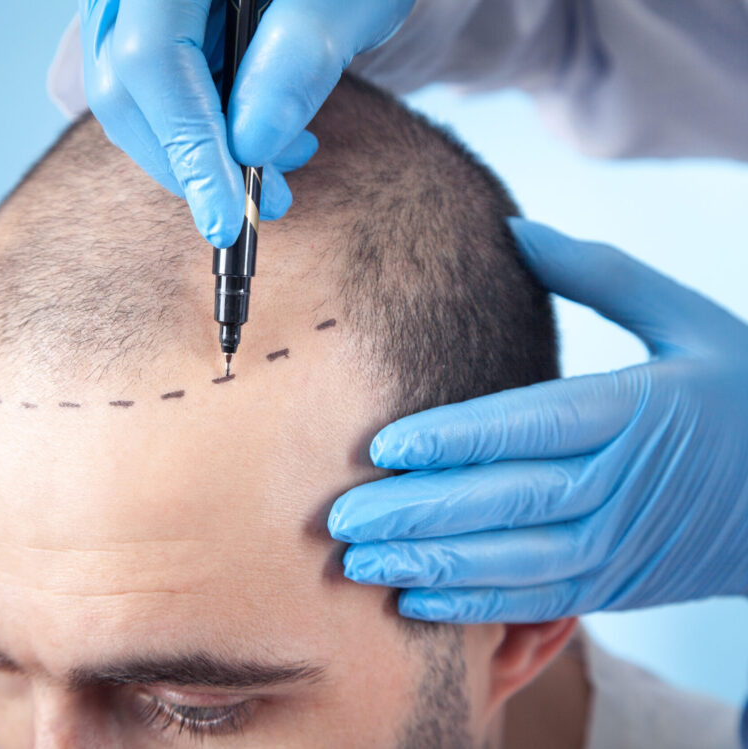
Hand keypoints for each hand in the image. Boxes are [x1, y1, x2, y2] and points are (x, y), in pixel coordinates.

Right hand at [79, 0, 415, 246]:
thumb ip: (298, 59)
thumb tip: (248, 146)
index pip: (151, 60)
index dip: (187, 150)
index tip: (227, 221)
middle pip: (124, 85)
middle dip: (193, 162)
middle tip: (269, 202)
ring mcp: (129, 0)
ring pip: (130, 95)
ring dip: (199, 150)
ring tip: (282, 161)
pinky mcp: (147, 21)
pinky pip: (149, 87)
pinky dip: (198, 126)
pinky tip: (256, 134)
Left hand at [329, 218, 747, 622]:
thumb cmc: (743, 392)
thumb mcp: (690, 320)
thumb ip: (602, 274)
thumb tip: (515, 230)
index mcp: (637, 410)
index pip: (530, 425)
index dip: (454, 438)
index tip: (383, 445)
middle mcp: (622, 483)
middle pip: (506, 500)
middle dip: (417, 511)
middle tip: (340, 515)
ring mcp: (620, 542)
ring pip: (513, 561)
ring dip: (431, 564)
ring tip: (359, 564)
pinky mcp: (617, 582)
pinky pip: (539, 601)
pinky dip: (476, 605)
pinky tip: (416, 600)